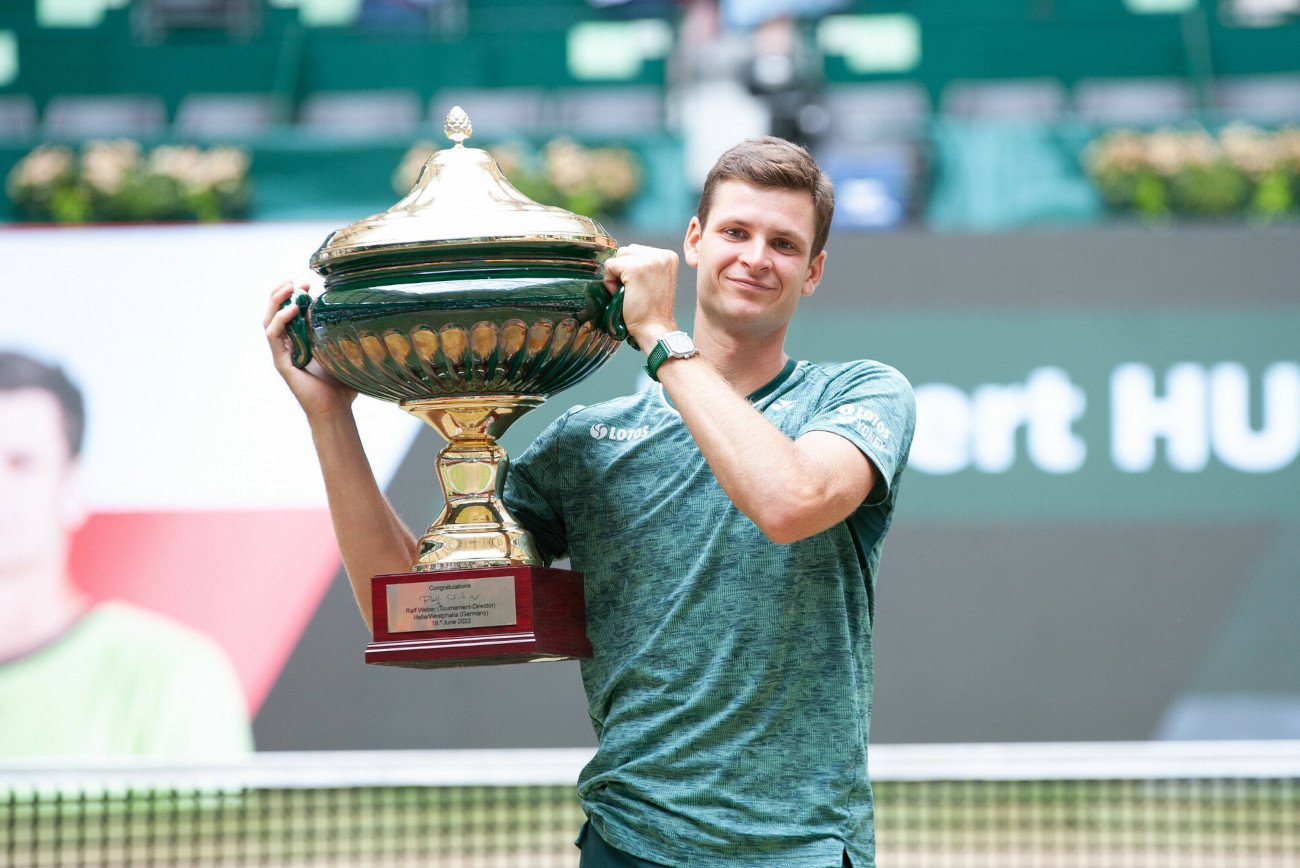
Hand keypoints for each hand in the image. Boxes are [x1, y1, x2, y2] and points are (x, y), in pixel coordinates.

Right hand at [264, 281, 356, 420]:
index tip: (308, 284)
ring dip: (276, 302)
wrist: (336, 410)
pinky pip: (274, 337)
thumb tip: (355, 312)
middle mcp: (288, 346)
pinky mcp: (281, 363)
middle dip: (281, 293)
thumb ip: (343, 333)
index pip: (288, 313)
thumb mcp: (343, 351)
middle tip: (295, 282)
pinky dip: (281, 320)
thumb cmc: (343, 384)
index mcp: (299, 342)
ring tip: (288, 288)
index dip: (294, 296)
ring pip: (268, 322)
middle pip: (274, 313)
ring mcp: (282, 355)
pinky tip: (293, 310)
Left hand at [602, 244, 678, 351]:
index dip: (630, 270)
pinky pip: (610, 266)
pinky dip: (609, 282)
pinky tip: (622, 294)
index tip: (640, 288)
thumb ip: (644, 264)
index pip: (636, 251)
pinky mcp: (635, 268)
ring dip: (617, 275)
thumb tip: (621, 256)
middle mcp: (662, 255)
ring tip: (628, 292)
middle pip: (627, 251)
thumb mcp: (654, 279)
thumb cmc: (651, 311)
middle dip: (623, 270)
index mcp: (668, 256)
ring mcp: (650, 260)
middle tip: (633, 292)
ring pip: (618, 256)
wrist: (655, 329)